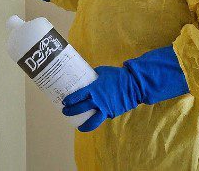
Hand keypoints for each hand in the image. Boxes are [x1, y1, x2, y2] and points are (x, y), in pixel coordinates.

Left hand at [62, 46, 188, 131]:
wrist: (134, 86)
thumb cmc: (117, 76)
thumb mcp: (102, 72)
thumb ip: (92, 75)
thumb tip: (85, 75)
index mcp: (93, 89)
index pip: (78, 96)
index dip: (70, 100)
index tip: (64, 102)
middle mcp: (97, 101)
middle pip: (81, 108)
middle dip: (71, 111)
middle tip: (65, 111)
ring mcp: (105, 109)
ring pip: (92, 121)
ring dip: (84, 125)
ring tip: (78, 126)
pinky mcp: (112, 113)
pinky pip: (102, 119)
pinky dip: (96, 121)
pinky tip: (92, 122)